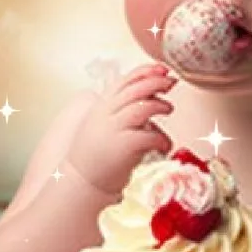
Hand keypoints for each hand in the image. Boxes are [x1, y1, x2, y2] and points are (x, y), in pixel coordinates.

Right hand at [67, 62, 176, 195]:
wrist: (79, 183)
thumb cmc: (95, 156)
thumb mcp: (103, 125)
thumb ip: (122, 110)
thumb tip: (151, 98)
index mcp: (101, 107)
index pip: (124, 80)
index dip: (145, 71)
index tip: (161, 69)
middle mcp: (105, 115)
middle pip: (135, 89)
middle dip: (156, 82)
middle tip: (171, 83)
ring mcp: (113, 130)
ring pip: (142, 107)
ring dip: (160, 105)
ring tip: (169, 109)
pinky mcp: (123, 148)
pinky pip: (149, 136)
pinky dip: (161, 138)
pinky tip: (165, 145)